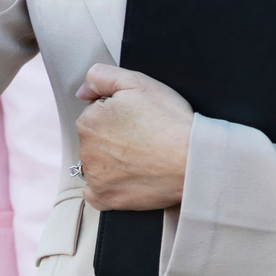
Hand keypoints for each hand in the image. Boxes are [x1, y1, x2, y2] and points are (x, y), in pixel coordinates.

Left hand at [74, 64, 192, 209]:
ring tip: (142, 156)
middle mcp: (85, 151)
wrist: (192, 160)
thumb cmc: (168, 121)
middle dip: (114, 135)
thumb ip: (100, 76)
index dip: (119, 112)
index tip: (138, 117)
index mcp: (88, 122)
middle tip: (143, 136)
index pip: (97, 112)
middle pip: (96, 138)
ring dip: (112, 160)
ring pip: (97, 163)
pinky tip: (129, 177)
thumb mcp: (136, 82)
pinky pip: (96, 193)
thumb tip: (82, 91)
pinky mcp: (106, 199)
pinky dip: (108, 186)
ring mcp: (95, 178)